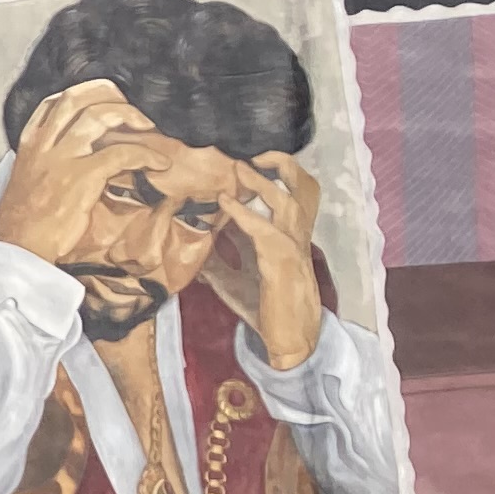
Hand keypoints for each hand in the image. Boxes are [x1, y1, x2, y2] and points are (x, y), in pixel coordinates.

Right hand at [0, 80, 165, 269]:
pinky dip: (146, 154)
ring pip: (100, 115)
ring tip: (150, 127)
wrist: (18, 249)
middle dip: (110, 97)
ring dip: (131, 116)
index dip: (83, 95)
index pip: (53, 103)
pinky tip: (158, 163)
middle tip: (133, 112)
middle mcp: (43, 145)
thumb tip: (76, 163)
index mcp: (29, 146)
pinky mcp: (82, 176)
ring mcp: (62, 158)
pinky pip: (122, 153)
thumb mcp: (28, 184)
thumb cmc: (23, 225)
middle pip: (77, 98)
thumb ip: (47, 166)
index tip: (105, 101)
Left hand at [203, 149, 325, 370]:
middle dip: (282, 166)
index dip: (266, 175)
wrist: (287, 339)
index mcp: (284, 235)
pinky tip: (225, 204)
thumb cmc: (263, 307)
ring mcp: (292, 247)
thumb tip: (191, 246)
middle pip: (302, 188)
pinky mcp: (283, 263)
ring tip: (239, 168)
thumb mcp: (232, 279)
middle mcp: (293, 236)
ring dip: (263, 183)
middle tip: (252, 154)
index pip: (284, 195)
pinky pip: (266, 232)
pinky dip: (245, 215)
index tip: (237, 161)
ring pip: (289, 202)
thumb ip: (217, 260)